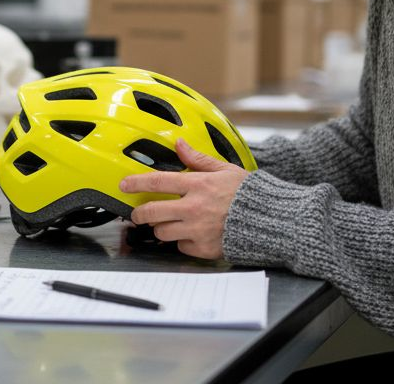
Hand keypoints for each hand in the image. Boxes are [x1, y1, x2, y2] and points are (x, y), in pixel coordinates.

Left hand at [121, 138, 249, 259]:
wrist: (270, 221)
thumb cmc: (249, 194)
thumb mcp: (225, 170)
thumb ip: (199, 159)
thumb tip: (179, 145)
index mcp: (197, 185)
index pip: (157, 182)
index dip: (135, 183)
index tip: (124, 185)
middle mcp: (193, 208)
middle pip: (151, 212)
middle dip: (139, 213)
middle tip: (138, 213)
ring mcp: (196, 230)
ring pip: (162, 232)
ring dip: (162, 228)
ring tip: (171, 223)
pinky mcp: (203, 248)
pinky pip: (181, 247)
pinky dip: (183, 242)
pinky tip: (193, 234)